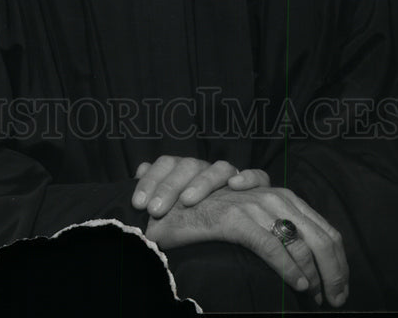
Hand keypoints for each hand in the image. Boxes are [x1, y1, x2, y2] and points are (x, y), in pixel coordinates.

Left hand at [131, 154, 268, 216]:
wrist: (242, 233)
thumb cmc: (196, 225)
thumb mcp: (171, 213)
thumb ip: (157, 193)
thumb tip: (138, 170)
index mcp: (186, 172)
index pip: (167, 163)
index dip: (151, 180)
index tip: (139, 204)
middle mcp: (208, 171)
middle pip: (190, 164)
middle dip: (170, 186)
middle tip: (155, 210)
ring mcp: (233, 177)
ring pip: (220, 168)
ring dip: (203, 182)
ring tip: (187, 201)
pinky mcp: (259, 188)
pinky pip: (259, 176)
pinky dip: (249, 176)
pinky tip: (236, 185)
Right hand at [144, 185, 348, 308]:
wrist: (174, 205)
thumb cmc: (215, 215)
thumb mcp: (254, 216)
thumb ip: (278, 228)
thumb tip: (309, 264)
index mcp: (283, 196)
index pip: (325, 229)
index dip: (338, 260)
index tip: (341, 286)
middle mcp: (273, 196)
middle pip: (320, 236)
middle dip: (335, 271)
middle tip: (337, 299)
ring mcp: (255, 205)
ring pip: (300, 242)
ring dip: (316, 274)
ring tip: (318, 297)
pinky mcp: (236, 218)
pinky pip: (272, 246)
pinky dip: (290, 268)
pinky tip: (298, 285)